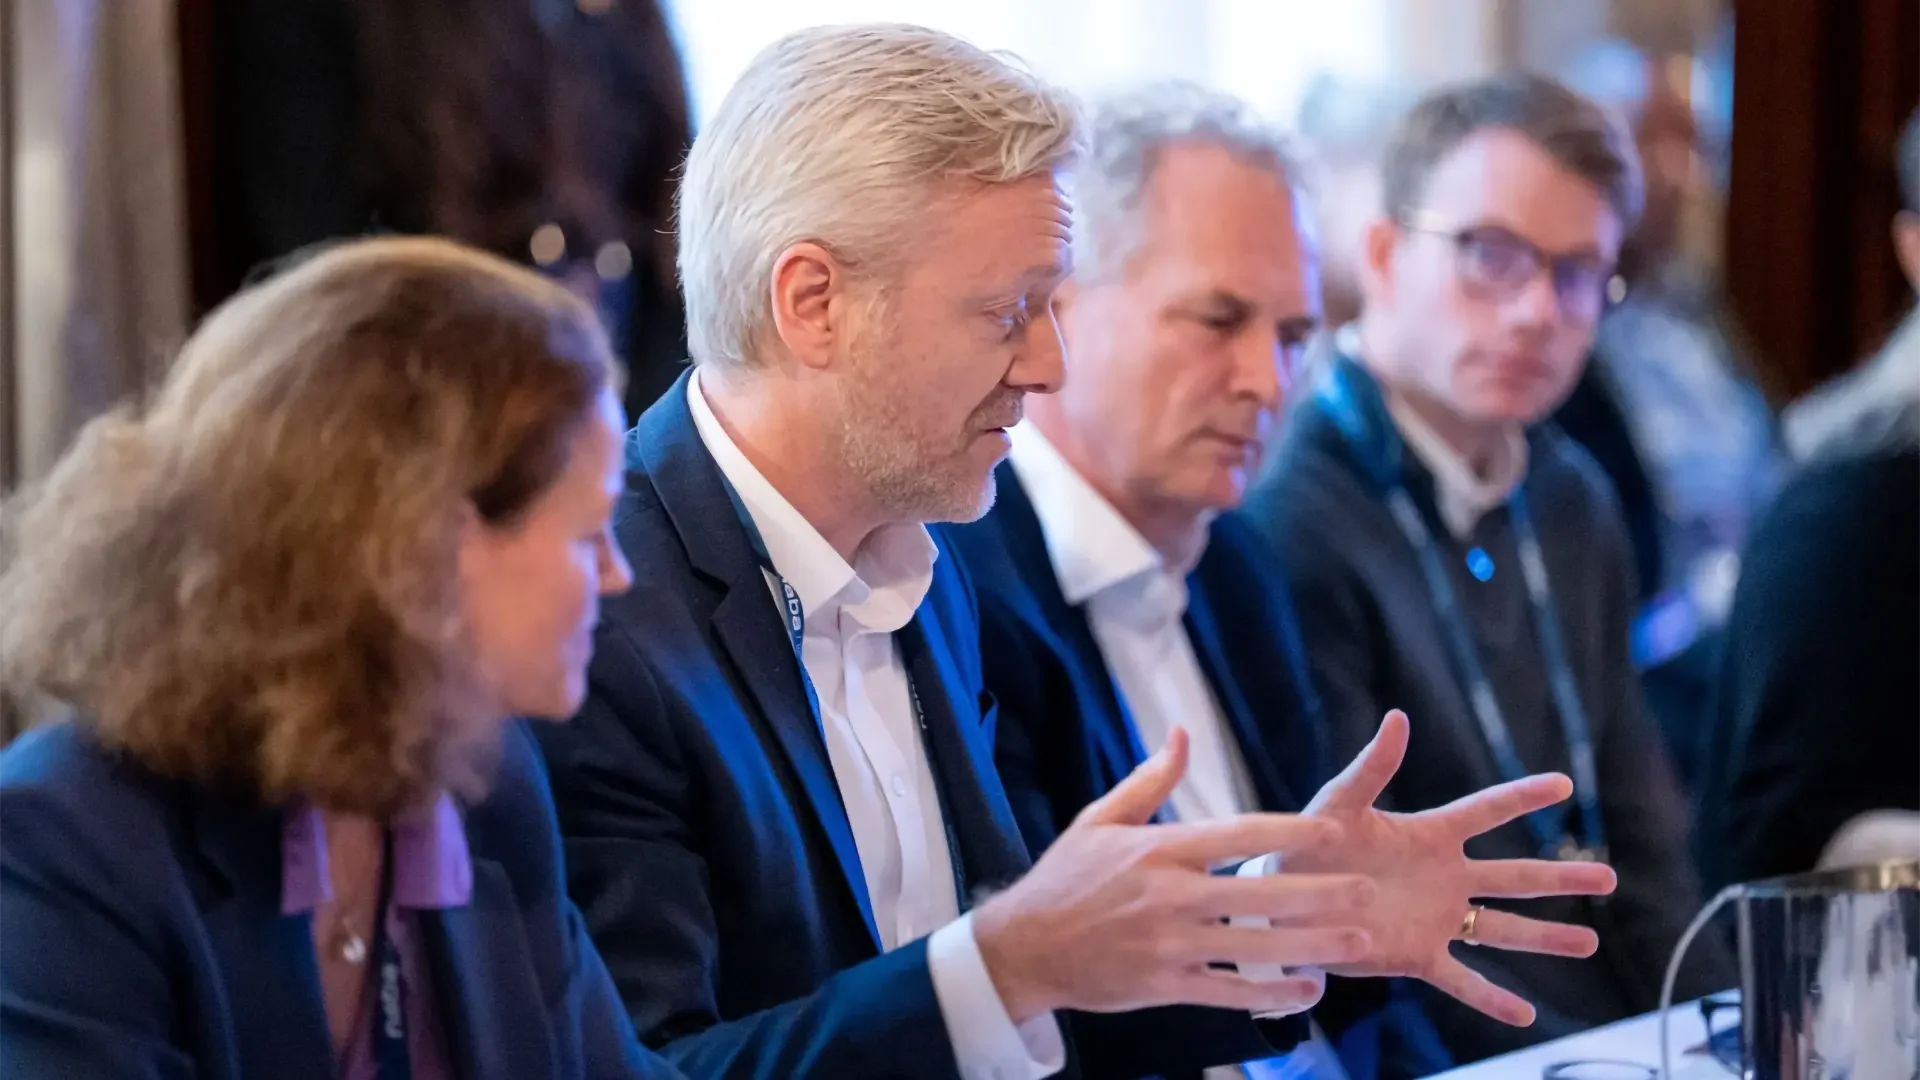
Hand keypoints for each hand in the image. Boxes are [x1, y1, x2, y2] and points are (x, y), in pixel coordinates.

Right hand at [973, 728, 1379, 1021]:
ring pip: (1255, 946)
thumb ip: (1151, 781)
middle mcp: (1170, 895)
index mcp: (1159, 849)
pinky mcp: (1165, 984)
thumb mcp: (1101, 819)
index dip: (1290, 832)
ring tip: (1358, 943)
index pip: (1238, 835)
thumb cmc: (1065, 878)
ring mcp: (1169, 944)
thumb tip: (1182, 734)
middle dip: (1320, 893)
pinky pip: (1230, 991)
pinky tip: (1309, 990)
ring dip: (1312, 945)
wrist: (1023, 946)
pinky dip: (1272, 993)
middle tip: (1367, 890)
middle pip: (1259, 891)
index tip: (1333, 831)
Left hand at [1282, 710, 1618, 1026]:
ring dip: (1545, 936)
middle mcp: (1444, 877)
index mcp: (1429, 835)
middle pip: (1514, 876)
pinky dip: (1491, 999)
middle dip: (1560, 878)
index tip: (1564, 784)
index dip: (1523, 796)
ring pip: (1501, 928)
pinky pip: (1461, 979)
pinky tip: (1526, 1016)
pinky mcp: (1417, 954)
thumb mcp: (1339, 802)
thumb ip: (1371, 766)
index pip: (1486, 810)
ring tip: (1590, 942)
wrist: (1281, 897)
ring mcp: (1436, 918)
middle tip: (1610, 878)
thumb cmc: (1308, 844)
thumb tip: (1397, 718)